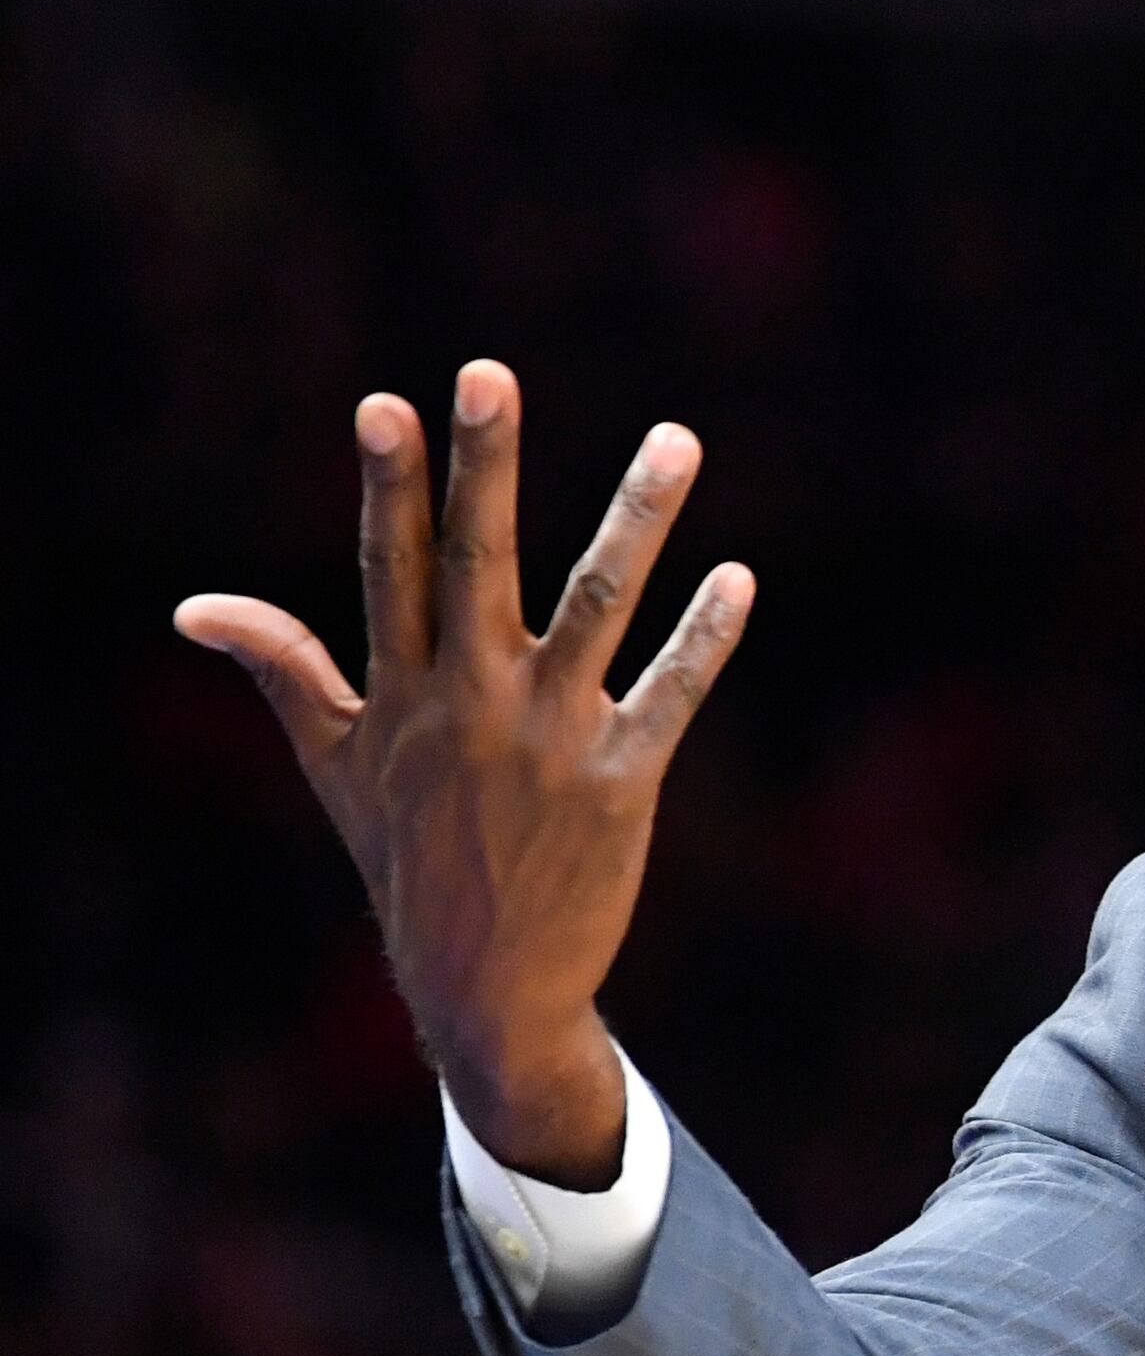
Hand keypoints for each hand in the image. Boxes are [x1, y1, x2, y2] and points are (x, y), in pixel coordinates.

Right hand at [175, 361, 753, 1185]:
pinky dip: (706, 638)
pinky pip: (672, 693)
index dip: (387, 484)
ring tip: (677, 439)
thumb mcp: (334, 764)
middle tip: (488, 373)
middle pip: (478, 562)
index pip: (390, 566)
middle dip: (482, 468)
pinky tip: (738, 578)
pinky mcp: (621, 779)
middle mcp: (472, 702)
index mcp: (401, 691)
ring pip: (596, 607)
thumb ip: (283, 671)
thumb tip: (195, 608)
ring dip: (636, 520)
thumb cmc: (409, 858)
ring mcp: (549, 737)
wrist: (486, 982)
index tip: (385, 403)